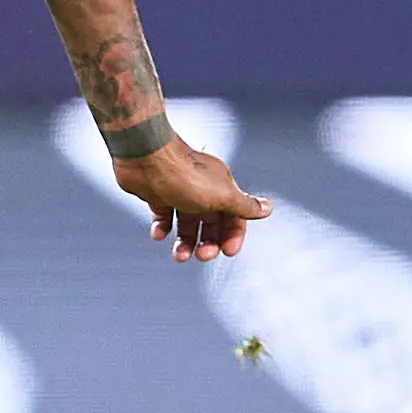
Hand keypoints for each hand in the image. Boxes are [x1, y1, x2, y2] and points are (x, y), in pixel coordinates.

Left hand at [113, 139, 271, 260]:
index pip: (235, 216)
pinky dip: (162, 228)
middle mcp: (202, 188)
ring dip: (185, 242)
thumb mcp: (222, 195)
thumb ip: (244, 205)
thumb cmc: (182, 173)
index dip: (233, 235)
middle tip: (201, 255)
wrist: (143, 157)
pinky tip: (159, 233)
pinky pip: (163, 216)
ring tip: (179, 255)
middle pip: (211, 223)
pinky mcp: (157, 193)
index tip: (228, 251)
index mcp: (221, 187)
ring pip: (187, 223)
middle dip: (208, 242)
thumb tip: (267, 208)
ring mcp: (179, 191)